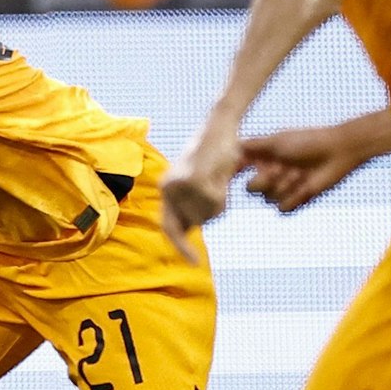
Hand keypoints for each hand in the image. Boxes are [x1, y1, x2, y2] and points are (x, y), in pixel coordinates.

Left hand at [159, 123, 244, 261]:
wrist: (218, 126)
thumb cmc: (212, 152)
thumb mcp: (198, 180)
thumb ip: (189, 204)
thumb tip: (188, 229)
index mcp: (166, 190)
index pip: (169, 226)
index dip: (180, 246)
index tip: (194, 263)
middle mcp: (168, 189)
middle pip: (197, 221)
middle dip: (212, 211)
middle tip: (217, 186)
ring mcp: (180, 186)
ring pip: (208, 213)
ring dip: (219, 200)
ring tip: (217, 176)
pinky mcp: (194, 181)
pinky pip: (216, 203)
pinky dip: (224, 193)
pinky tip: (220, 174)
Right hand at [241, 124, 368, 212]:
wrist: (336, 152)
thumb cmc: (307, 142)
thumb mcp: (276, 140)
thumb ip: (252, 146)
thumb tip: (229, 148)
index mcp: (262, 159)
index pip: (240, 169)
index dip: (234, 174)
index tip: (234, 173)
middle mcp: (269, 173)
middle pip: (252, 188)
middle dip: (266, 179)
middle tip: (283, 167)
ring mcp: (282, 187)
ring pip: (268, 198)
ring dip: (285, 186)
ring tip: (301, 173)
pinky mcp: (296, 200)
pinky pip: (283, 208)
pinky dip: (294, 197)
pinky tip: (306, 185)